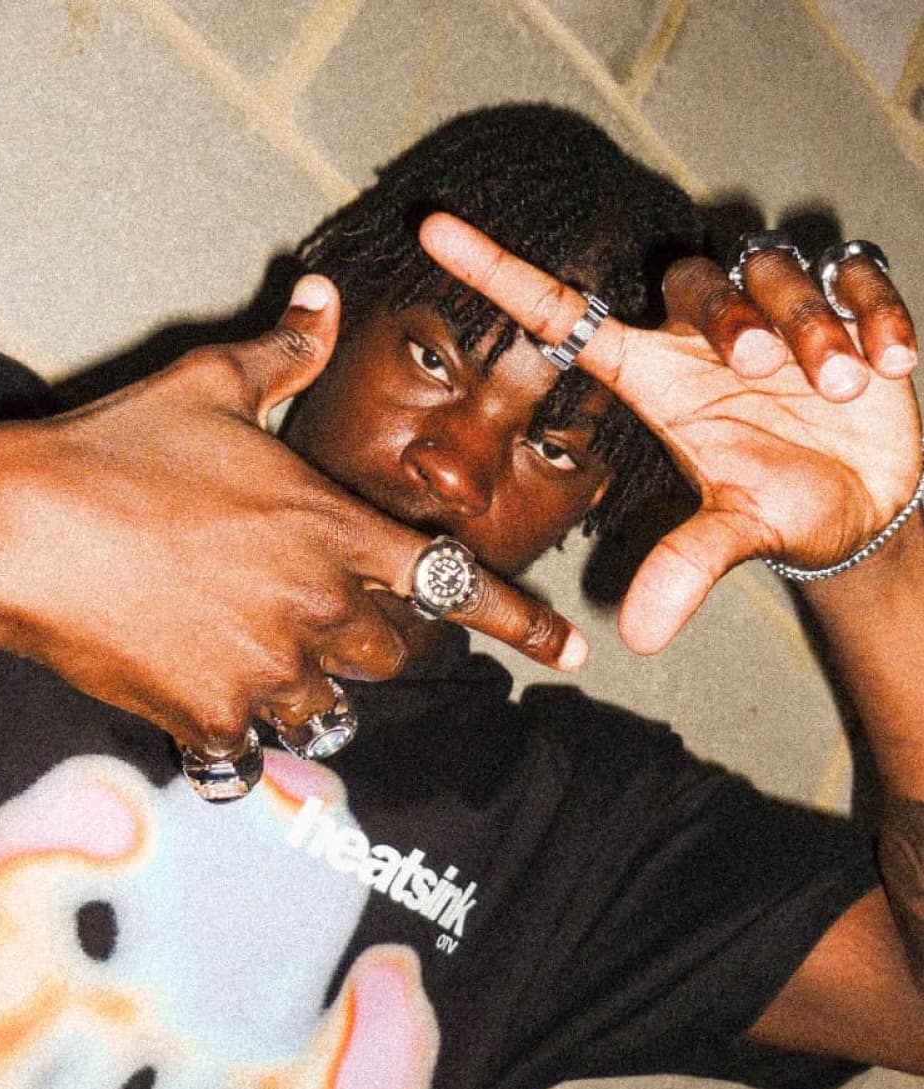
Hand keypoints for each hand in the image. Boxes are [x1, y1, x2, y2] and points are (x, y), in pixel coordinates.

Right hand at [0, 276, 584, 755]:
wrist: (16, 529)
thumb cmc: (116, 451)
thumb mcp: (209, 385)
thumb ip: (286, 352)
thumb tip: (323, 294)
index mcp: (334, 530)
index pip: (455, 582)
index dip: (521, 623)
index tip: (567, 652)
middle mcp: (318, 609)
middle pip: (396, 654)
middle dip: (379, 640)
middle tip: (339, 622)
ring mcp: (267, 672)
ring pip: (332, 706)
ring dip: (314, 687)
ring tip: (270, 658)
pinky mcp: (210, 718)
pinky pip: (254, 752)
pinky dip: (242, 736)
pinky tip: (213, 706)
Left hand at [419, 213, 922, 653]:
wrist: (867, 510)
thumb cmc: (784, 510)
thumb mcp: (738, 534)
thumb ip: (689, 565)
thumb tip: (638, 635)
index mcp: (657, 380)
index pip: (563, 316)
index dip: (497, 271)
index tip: (433, 230)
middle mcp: (706, 340)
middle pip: (696, 281)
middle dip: (736, 315)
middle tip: (771, 371)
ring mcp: (776, 316)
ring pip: (773, 268)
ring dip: (810, 322)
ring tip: (844, 386)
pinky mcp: (844, 305)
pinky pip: (851, 268)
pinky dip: (872, 308)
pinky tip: (890, 362)